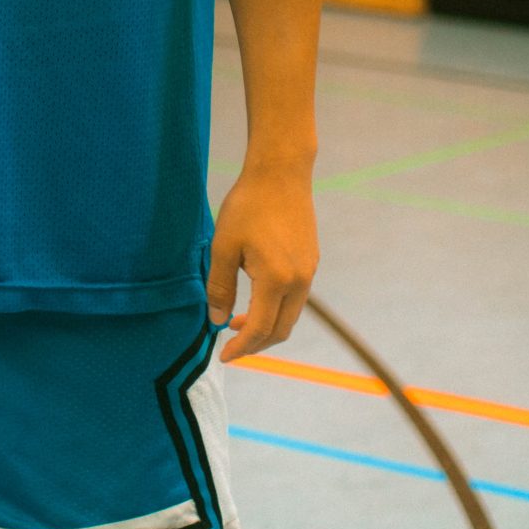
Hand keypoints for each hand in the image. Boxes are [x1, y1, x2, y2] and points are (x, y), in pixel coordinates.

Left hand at [206, 164, 317, 360]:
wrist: (281, 173)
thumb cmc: (248, 206)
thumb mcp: (223, 246)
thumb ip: (219, 287)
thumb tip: (216, 320)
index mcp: (276, 280)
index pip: (260, 329)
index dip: (241, 347)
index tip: (224, 355)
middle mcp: (300, 281)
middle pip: (281, 329)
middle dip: (256, 343)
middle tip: (230, 342)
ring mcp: (309, 271)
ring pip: (290, 314)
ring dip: (266, 325)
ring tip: (238, 320)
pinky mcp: (311, 261)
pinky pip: (295, 298)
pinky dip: (276, 308)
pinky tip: (256, 298)